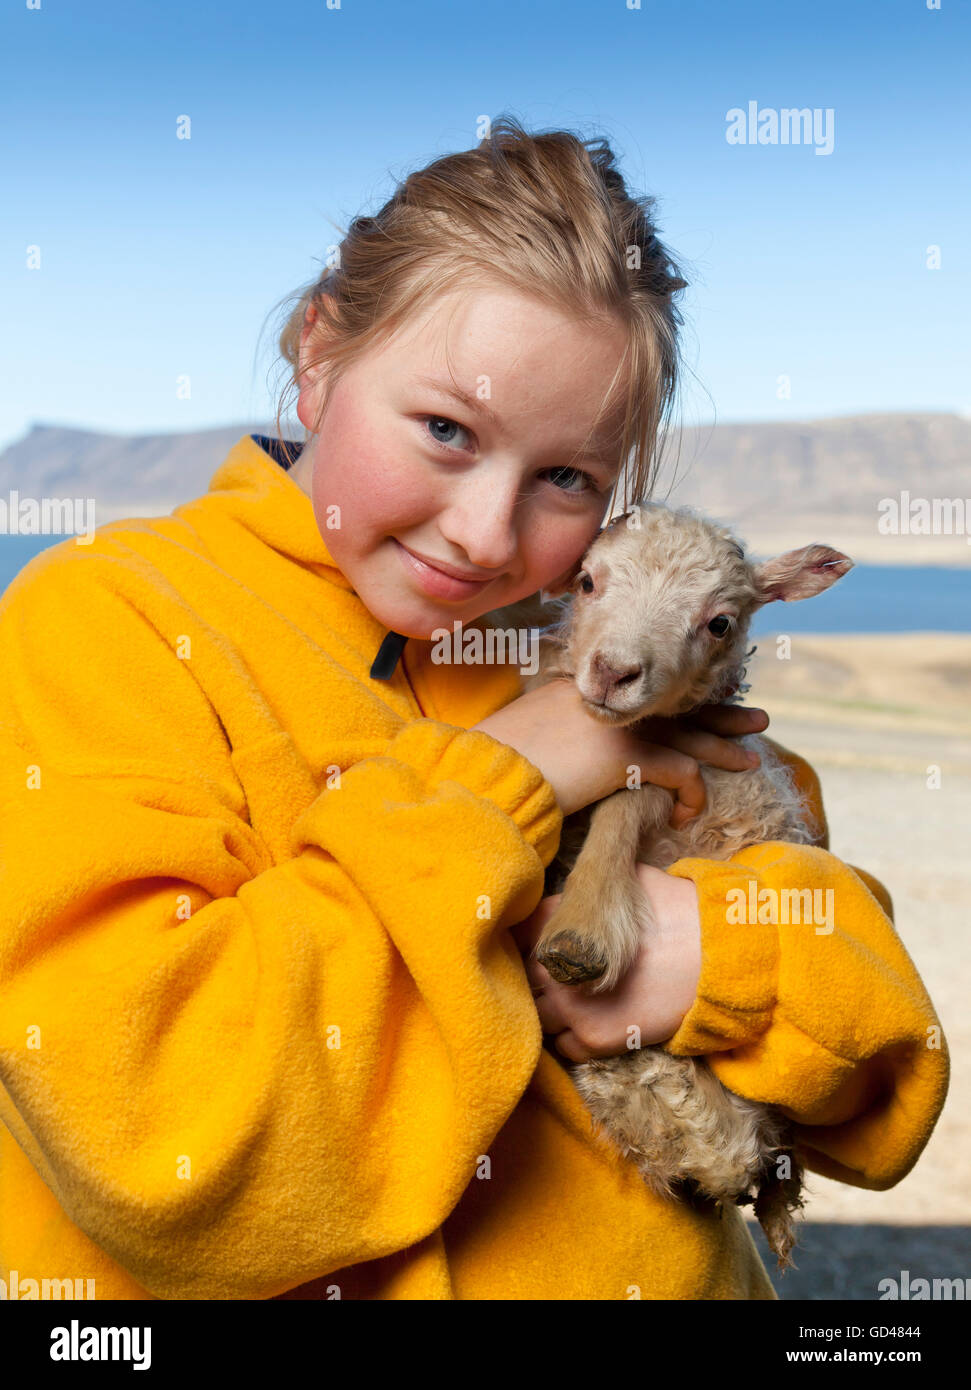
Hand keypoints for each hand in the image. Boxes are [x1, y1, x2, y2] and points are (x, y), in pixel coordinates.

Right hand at [472, 679, 769, 822]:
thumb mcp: (531, 737)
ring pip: (689, 734)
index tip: (700, 710)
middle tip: (756, 719)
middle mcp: (607, 699)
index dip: (677, 704)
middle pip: (676, 706)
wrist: (488, 773)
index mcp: (583, 691)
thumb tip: (575, 757)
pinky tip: (684, 817)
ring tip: (750, 759)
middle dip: (719, 714)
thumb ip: (561, 736)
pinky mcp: (628, 754)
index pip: (643, 694)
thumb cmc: (497, 764)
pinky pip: (682, 773)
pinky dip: (691, 796)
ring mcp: (619, 723)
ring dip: (722, 749)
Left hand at [512, 863, 702, 1060]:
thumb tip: (577, 892)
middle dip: (542, 976)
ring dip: (552, 1010)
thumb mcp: (628, 881)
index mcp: (558, 922)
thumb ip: (591, 890)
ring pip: (538, 1015)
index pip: (521, 933)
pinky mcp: (593, 1038)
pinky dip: (572, 1038)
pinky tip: (590, 1024)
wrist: (713, 954)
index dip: (531, 939)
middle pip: (526, 975)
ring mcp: (571, 1005)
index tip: (542, 945)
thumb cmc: (674, 910)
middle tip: (567, 976)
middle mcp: (555, 965)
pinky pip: (564, 1046)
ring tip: (577, 1002)